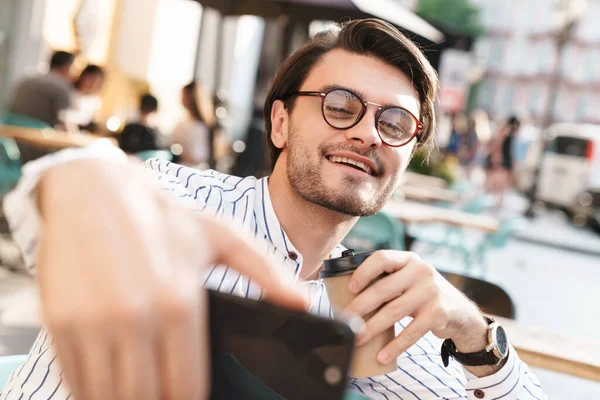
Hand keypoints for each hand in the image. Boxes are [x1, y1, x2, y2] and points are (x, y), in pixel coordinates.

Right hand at [38, 160, 306, 399]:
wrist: (94, 190)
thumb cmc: (163, 218)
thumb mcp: (222, 236)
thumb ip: (267, 273)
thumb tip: (303, 304)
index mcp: (181, 301)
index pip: (188, 387)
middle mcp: (137, 316)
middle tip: (167, 398)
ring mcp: (93, 322)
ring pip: (110, 398)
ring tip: (142, 392)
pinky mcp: (60, 323)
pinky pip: (76, 381)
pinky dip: (91, 393)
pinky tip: (108, 386)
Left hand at [344, 251, 490, 371]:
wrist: (461, 313)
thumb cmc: (424, 294)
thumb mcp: (410, 279)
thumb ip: (389, 280)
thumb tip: (349, 294)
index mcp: (409, 259)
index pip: (382, 258)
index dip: (363, 272)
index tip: (350, 288)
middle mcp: (421, 271)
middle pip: (383, 288)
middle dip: (360, 306)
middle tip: (345, 320)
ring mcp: (430, 292)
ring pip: (393, 312)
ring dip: (372, 328)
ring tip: (357, 338)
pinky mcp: (437, 313)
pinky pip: (410, 332)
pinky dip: (394, 346)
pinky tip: (382, 355)